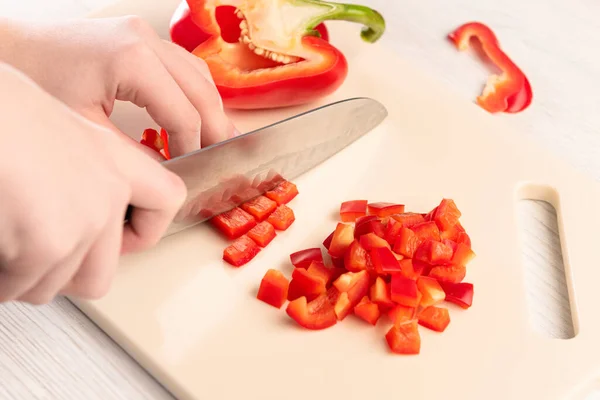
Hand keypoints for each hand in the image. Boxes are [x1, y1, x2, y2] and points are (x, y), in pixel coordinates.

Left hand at [0, 15, 236, 157]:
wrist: (7, 47)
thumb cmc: (36, 81)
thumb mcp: (85, 127)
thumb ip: (133, 153)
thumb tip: (165, 173)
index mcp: (134, 59)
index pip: (184, 114)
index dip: (193, 147)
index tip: (190, 172)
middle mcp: (146, 40)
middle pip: (203, 91)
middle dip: (215, 129)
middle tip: (222, 158)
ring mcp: (145, 34)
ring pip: (199, 75)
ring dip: (210, 109)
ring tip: (215, 140)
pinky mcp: (139, 37)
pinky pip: (184, 66)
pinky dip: (195, 93)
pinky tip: (195, 114)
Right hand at [0, 64, 185, 303]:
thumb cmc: (1, 115)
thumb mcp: (56, 127)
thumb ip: (82, 169)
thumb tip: (71, 199)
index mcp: (112, 156)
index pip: (166, 200)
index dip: (142, 231)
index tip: (121, 239)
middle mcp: (108, 190)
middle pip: (100, 273)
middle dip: (61, 277)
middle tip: (33, 260)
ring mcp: (85, 220)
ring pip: (54, 285)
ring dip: (23, 276)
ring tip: (5, 239)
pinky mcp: (51, 243)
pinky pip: (19, 287)